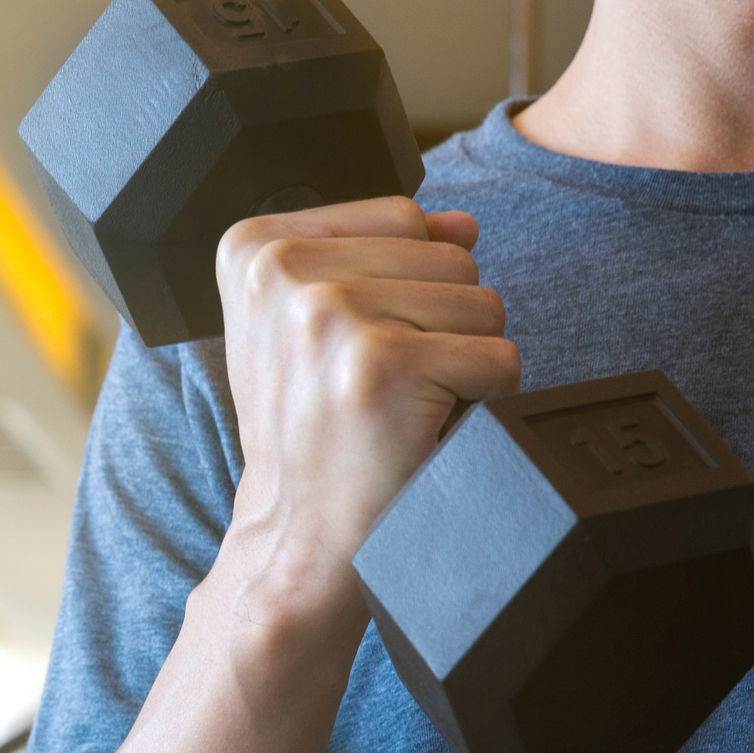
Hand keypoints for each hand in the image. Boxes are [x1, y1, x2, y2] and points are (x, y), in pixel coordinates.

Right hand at [212, 197, 520, 625]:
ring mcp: (329, 314)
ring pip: (483, 301)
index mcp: (254, 246)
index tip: (354, 349)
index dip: (406, 288)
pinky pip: (499, 358)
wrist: (296, 536)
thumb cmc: (312, 434)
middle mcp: (282, 270)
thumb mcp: (316, 325)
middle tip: (383, 387)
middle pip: (449, 255)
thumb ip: (382, 257)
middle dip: (442, 326)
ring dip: (463, 363)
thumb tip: (464, 223)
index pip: (401, 216)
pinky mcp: (382, 364)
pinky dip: (484, 402)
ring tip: (402, 406)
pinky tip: (424, 430)